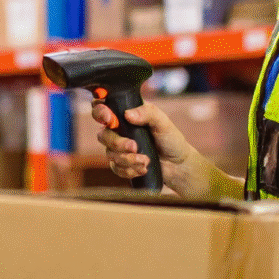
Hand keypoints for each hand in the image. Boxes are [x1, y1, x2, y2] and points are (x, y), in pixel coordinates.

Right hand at [92, 100, 243, 198]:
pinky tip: (143, 168)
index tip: (109, 119)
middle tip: (134, 146)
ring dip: (128, 159)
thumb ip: (147, 113)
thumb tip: (127, 114)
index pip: (102, 109)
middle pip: (103, 135)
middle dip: (118, 143)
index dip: (100, 112)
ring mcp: (118, 148)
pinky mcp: (121, 164)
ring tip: (146, 161)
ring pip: (109, 154)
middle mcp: (119, 130)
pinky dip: (129, 170)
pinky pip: (115, 168)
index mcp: (125, 114)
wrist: (178, 165)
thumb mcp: (163, 122)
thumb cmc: (171, 139)